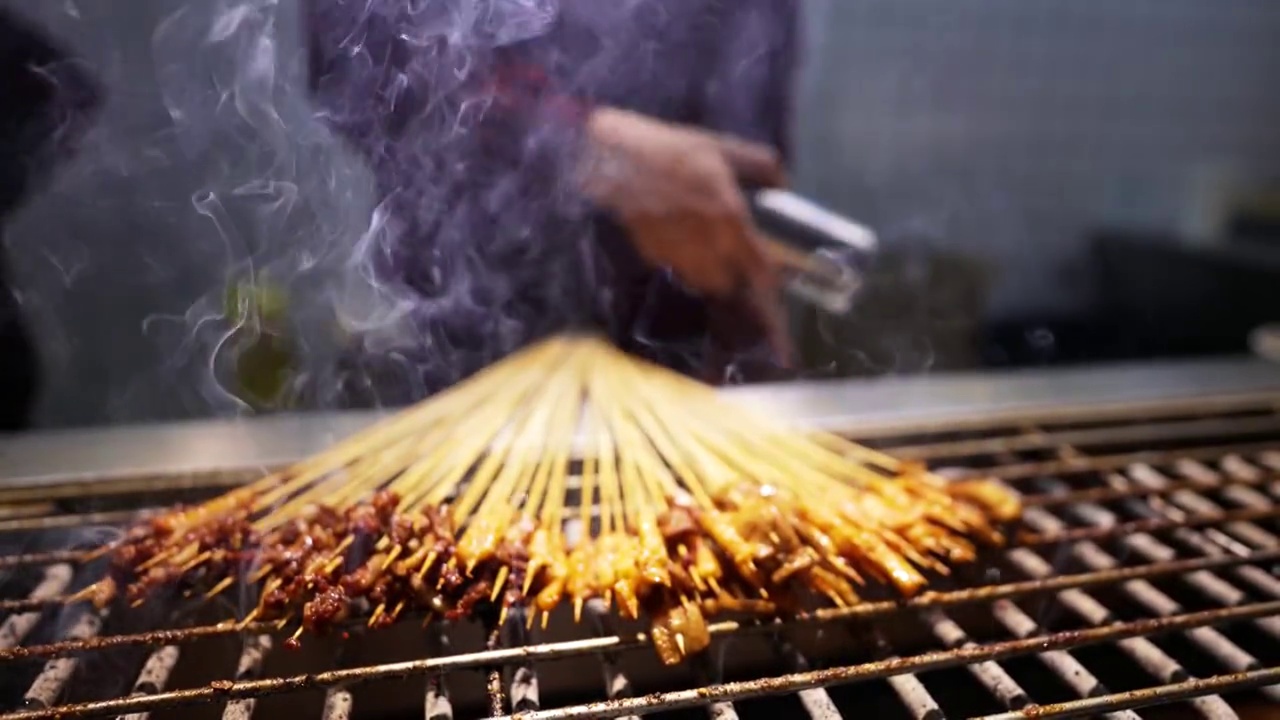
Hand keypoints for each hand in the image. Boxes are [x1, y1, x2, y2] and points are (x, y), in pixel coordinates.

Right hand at [579, 107, 791, 362]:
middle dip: (737, 279)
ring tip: (711, 259)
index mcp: (730, 220)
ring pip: (703, 283)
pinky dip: (684, 265)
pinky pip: (678, 270)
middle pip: (730, 285)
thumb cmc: (674, 150)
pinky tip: (682, 245)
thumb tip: (783, 185)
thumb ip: (763, 166)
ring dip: (711, 277)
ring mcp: (678, 255)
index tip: (775, 274)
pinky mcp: (654, 256)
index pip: (760, 268)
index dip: (771, 277)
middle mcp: (707, 246)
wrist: (618, 160)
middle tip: (738, 263)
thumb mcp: (725, 148)